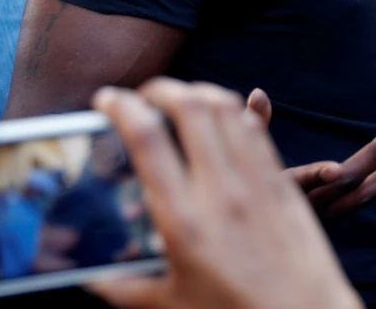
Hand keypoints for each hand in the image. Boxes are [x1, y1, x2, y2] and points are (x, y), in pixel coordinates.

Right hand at [87, 79, 363, 308]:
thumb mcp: (173, 301)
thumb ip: (127, 287)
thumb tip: (92, 281)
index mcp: (183, 219)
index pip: (147, 141)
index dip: (122, 108)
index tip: (107, 99)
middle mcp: (221, 191)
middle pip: (191, 107)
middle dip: (161, 88)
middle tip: (143, 93)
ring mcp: (257, 181)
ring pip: (228, 109)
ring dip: (199, 92)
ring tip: (179, 97)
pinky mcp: (283, 182)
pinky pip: (256, 131)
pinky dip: (234, 112)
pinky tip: (220, 118)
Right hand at [244, 88, 375, 218]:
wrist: (255, 230)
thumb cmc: (248, 185)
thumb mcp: (247, 156)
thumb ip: (256, 124)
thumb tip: (258, 92)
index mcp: (284, 190)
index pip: (303, 183)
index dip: (317, 175)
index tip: (336, 170)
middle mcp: (309, 206)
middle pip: (346, 185)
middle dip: (375, 158)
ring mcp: (326, 214)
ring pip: (363, 196)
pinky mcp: (337, 214)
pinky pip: (366, 198)